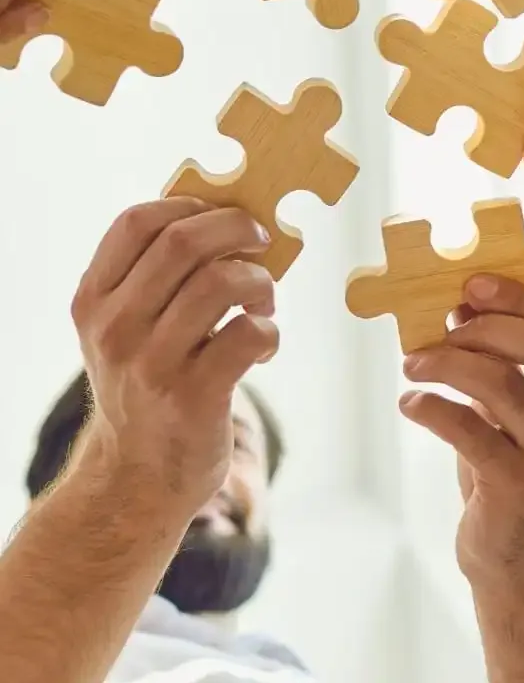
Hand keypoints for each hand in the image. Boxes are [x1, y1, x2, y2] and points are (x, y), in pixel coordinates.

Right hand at [71, 199, 278, 513]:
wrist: (137, 477)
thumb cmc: (149, 382)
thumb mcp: (127, 328)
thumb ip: (155, 276)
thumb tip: (229, 214)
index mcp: (94, 301)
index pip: (135, 223)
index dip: (189, 205)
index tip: (221, 215)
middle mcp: (115, 328)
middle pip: (183, 243)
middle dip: (236, 229)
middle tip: (261, 242)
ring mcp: (152, 364)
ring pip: (221, 282)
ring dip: (260, 282)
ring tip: (263, 302)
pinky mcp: (194, 396)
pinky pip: (249, 333)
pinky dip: (270, 330)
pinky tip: (264, 345)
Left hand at [399, 276, 523, 584]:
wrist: (513, 555)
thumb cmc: (511, 465)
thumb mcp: (522, 408)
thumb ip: (509, 359)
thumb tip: (464, 301)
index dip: (520, 298)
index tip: (473, 285)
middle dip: (486, 325)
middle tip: (443, 325)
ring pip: (500, 383)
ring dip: (447, 362)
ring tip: (413, 365)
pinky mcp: (517, 485)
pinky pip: (468, 429)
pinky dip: (431, 407)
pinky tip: (411, 404)